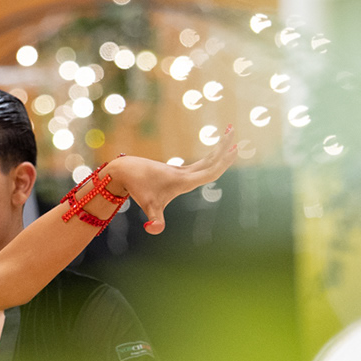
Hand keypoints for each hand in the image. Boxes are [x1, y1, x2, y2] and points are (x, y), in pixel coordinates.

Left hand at [102, 131, 238, 234]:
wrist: (125, 171)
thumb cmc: (138, 189)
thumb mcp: (149, 206)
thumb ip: (155, 220)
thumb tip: (153, 230)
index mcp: (184, 180)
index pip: (210, 171)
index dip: (224, 162)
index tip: (235, 148)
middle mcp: (184, 173)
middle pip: (209, 160)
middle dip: (223, 147)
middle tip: (233, 130)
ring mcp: (179, 171)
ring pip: (204, 160)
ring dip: (217, 151)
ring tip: (227, 138)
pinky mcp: (173, 171)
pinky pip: (197, 164)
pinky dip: (208, 159)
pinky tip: (210, 159)